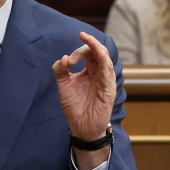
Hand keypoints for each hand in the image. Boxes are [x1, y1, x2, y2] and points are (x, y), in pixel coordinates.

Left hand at [53, 32, 116, 169]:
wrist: (81, 127)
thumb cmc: (74, 106)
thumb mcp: (63, 85)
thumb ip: (60, 70)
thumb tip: (63, 58)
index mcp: (90, 70)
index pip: (89, 52)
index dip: (78, 51)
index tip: (67, 62)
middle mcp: (99, 73)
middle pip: (98, 51)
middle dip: (87, 46)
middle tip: (72, 59)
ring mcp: (105, 80)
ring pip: (106, 58)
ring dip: (97, 48)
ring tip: (87, 42)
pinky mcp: (109, 89)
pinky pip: (109, 72)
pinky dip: (104, 61)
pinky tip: (99, 54)